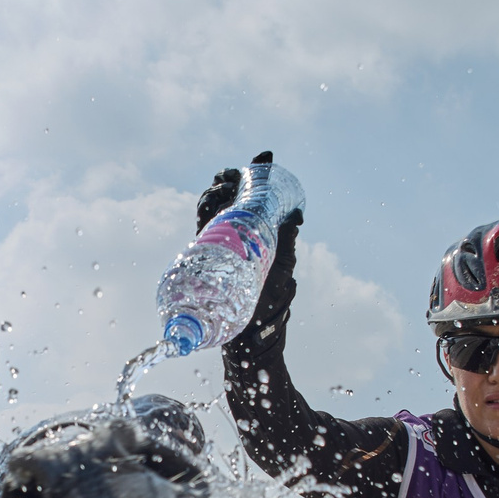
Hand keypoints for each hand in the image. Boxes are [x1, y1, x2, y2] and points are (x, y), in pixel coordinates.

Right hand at [194, 152, 302, 341]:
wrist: (250, 339)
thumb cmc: (270, 308)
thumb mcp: (283, 270)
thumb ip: (287, 242)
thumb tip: (297, 215)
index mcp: (252, 236)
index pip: (248, 200)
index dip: (252, 177)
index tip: (263, 158)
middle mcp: (232, 239)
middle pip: (226, 199)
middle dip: (229, 178)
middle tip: (236, 172)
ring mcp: (218, 246)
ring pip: (212, 208)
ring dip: (217, 188)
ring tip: (226, 181)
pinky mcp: (205, 256)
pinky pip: (201, 225)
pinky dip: (206, 206)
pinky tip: (214, 198)